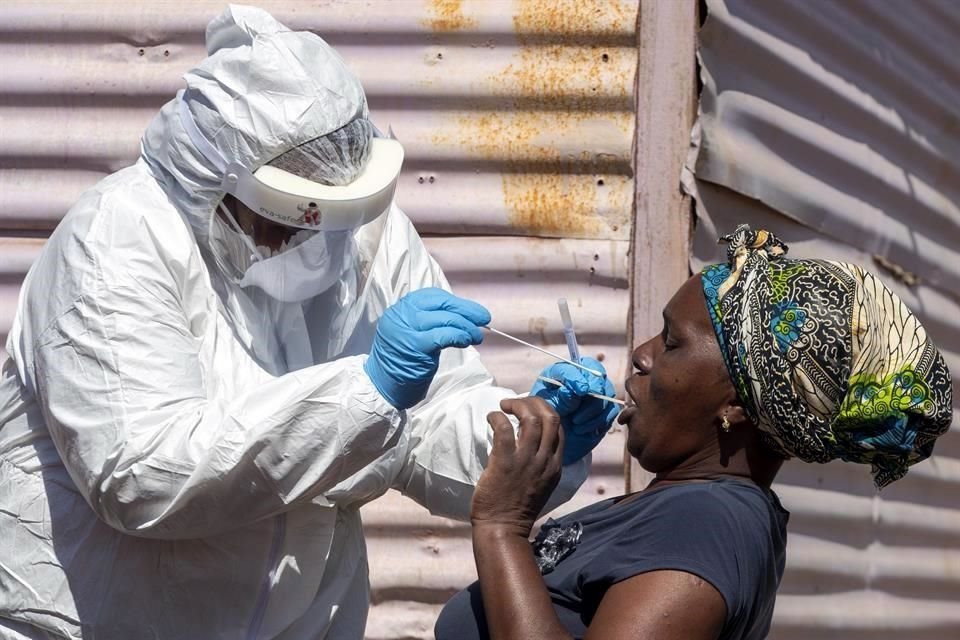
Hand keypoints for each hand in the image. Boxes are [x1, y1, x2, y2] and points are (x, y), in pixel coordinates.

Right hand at [364, 287, 489, 409]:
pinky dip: (461, 336)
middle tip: (484, 318)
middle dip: (467, 310)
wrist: (380, 385)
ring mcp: (408, 328)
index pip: (434, 296)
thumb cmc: (400, 360)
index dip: (456, 302)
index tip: (472, 310)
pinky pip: (445, 335)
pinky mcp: (416, 346)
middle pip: (443, 305)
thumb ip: (429, 321)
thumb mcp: (410, 332)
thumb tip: (462, 315)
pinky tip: (468, 341)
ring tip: (478, 335)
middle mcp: (402, 314)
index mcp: (401, 308)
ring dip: (468, 327)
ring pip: (447, 319)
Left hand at [471, 397, 563, 537]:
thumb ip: (542, 463)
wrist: (503, 528)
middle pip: (550, 417)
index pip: (559, 428)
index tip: (529, 410)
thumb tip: (532, 439)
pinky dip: (498, 418)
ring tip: (503, 407)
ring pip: (531, 419)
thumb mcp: (541, 483)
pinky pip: (505, 429)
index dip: (545, 412)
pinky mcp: (505, 462)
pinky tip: (491, 418)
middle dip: (534, 402)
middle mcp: (545, 460)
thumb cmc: (517, 507)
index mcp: (555, 465)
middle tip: (516, 404)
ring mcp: (527, 461)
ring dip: (517, 406)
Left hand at [530, 357, 618, 464]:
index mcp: (563, 372)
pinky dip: (598, 421)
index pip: (575, 366)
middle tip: (585, 401)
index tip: (580, 390)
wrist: (552, 438)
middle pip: (597, 374)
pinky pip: (611, 410)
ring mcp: (597, 392)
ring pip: (606, 393)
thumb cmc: (545, 417)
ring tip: (576, 422)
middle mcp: (582, 378)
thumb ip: (559, 398)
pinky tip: (582, 429)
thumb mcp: (547, 407)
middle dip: (593, 388)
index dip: (578, 377)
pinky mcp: (606, 408)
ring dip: (592, 409)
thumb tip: (571, 391)